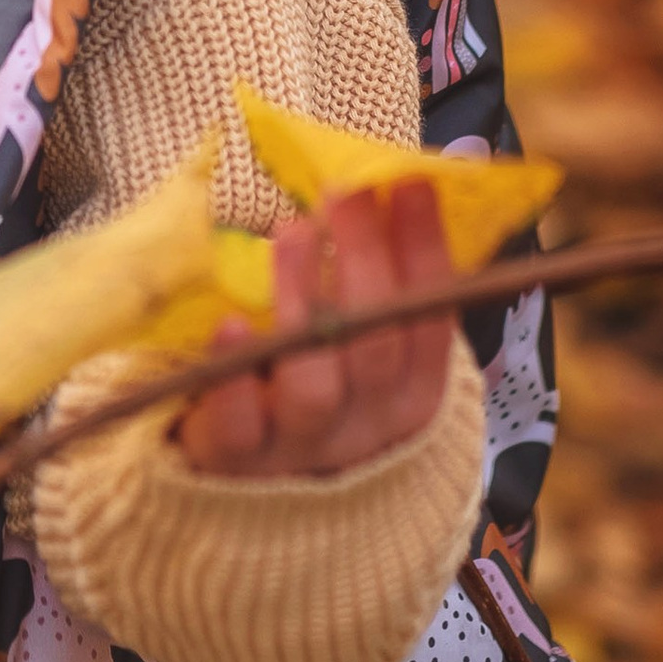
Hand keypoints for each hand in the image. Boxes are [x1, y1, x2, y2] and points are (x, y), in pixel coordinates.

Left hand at [177, 178, 455, 480]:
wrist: (249, 479)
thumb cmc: (313, 382)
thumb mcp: (358, 341)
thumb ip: (379, 280)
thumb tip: (397, 182)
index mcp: (410, 396)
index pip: (431, 322)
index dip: (425, 254)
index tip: (410, 184)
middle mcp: (366, 427)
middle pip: (377, 348)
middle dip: (366, 262)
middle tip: (345, 192)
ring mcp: (301, 447)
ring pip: (314, 386)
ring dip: (304, 301)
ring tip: (292, 233)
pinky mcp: (236, 461)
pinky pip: (241, 428)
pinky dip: (236, 381)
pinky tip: (230, 325)